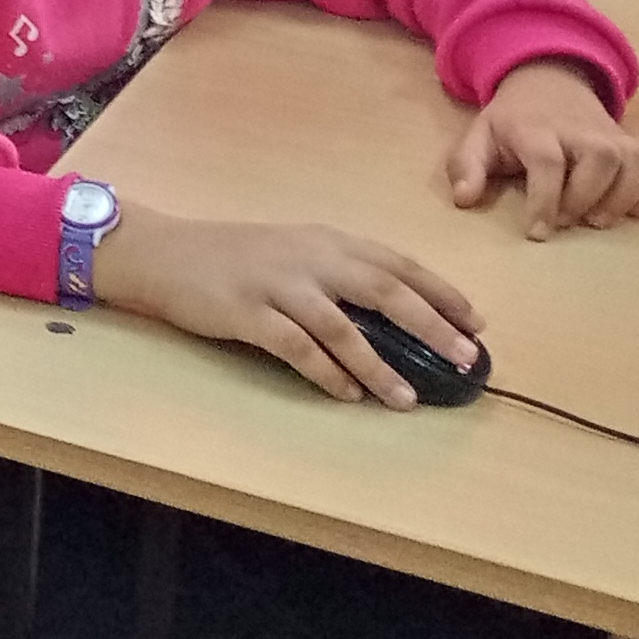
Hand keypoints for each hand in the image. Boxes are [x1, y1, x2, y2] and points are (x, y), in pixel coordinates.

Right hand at [93, 209, 480, 404]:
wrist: (162, 253)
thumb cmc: (232, 256)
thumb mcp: (292, 251)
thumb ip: (338, 273)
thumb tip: (398, 316)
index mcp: (325, 240)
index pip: (396, 263)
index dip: (440, 292)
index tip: (476, 322)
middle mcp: (308, 257)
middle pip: (382, 290)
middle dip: (430, 325)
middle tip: (464, 358)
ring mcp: (276, 285)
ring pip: (342, 327)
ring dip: (380, 365)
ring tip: (408, 398)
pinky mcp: (247, 313)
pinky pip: (297, 349)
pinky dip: (327, 374)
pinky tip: (348, 395)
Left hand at [453, 56, 638, 236]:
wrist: (548, 83)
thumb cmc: (513, 123)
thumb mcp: (480, 137)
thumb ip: (467, 167)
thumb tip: (464, 200)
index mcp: (537, 129)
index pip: (547, 162)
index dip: (544, 200)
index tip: (538, 233)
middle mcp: (582, 131)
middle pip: (600, 160)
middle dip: (588, 197)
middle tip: (571, 221)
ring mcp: (616, 136)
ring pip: (637, 162)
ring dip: (625, 198)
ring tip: (600, 219)